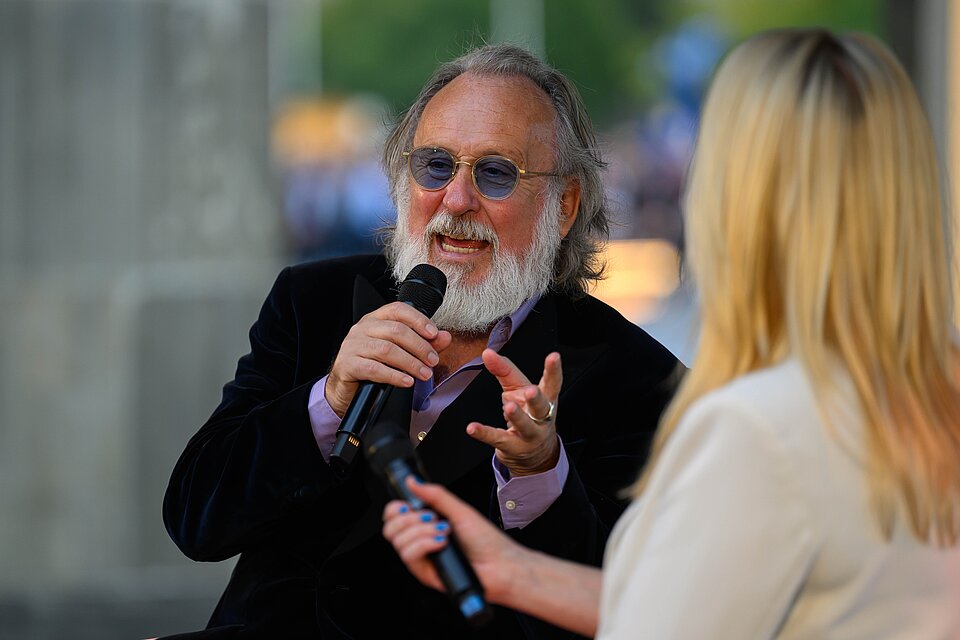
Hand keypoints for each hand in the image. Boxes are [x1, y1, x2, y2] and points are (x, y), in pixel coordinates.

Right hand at [325, 302, 451, 416]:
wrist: (345, 387)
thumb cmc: (373, 364)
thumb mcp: (399, 351)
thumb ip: (423, 343)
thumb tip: (445, 337)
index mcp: (375, 319)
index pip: (398, 310)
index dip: (418, 320)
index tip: (434, 334)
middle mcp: (362, 328)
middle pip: (396, 330)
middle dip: (419, 346)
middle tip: (433, 360)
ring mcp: (352, 345)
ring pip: (386, 350)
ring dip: (410, 363)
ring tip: (424, 373)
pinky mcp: (347, 364)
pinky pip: (374, 369)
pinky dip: (394, 376)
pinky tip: (406, 381)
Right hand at [382, 478, 524, 602]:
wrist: (501, 565)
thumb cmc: (487, 541)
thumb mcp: (460, 511)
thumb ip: (435, 495)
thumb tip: (413, 481)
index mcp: (427, 525)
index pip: (395, 516)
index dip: (395, 509)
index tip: (408, 505)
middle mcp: (421, 542)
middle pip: (390, 530)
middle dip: (409, 519)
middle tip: (432, 518)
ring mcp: (423, 559)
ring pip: (399, 542)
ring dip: (422, 532)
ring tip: (444, 531)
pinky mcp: (425, 574)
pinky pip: (410, 556)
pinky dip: (425, 544)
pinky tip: (442, 543)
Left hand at [467, 350, 562, 475]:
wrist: (536, 452)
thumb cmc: (528, 413)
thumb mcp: (518, 389)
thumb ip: (504, 370)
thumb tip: (488, 353)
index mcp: (546, 398)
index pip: (552, 383)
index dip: (554, 370)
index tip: (554, 356)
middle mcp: (541, 417)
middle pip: (541, 407)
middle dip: (537, 398)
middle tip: (530, 391)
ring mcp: (529, 434)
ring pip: (525, 426)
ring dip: (517, 416)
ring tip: (509, 406)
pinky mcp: (513, 446)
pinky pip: (498, 438)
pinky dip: (484, 433)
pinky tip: (472, 428)